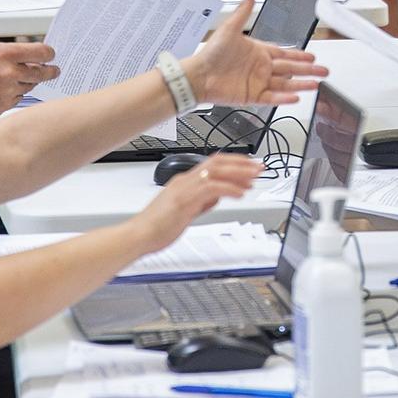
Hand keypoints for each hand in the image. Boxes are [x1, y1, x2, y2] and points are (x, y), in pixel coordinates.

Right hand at [0, 42, 58, 115]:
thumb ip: (13, 53)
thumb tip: (32, 57)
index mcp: (7, 55)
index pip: (41, 52)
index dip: (49, 54)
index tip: (51, 55)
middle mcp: (10, 73)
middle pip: (41, 73)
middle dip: (50, 71)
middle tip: (54, 71)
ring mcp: (8, 91)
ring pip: (29, 87)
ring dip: (27, 83)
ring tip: (16, 79)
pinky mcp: (4, 105)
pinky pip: (17, 99)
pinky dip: (14, 95)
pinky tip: (3, 90)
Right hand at [129, 155, 262, 255]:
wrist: (139, 236)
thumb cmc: (157, 226)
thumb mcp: (184, 210)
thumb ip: (200, 202)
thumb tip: (216, 198)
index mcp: (184, 181)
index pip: (213, 162)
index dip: (234, 162)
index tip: (249, 167)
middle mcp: (185, 180)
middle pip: (217, 161)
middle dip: (241, 163)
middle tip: (259, 168)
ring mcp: (184, 189)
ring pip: (216, 171)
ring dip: (239, 173)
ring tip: (253, 179)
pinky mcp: (185, 200)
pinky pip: (212, 188)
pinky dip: (229, 189)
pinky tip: (240, 194)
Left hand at [184, 0, 325, 106]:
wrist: (199, 75)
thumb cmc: (211, 52)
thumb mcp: (230, 28)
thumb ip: (244, 10)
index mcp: (258, 51)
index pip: (284, 53)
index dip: (299, 55)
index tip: (312, 57)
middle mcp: (261, 67)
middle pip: (290, 69)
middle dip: (308, 70)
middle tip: (324, 72)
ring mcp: (258, 82)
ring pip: (285, 84)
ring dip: (301, 84)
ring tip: (317, 85)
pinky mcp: (252, 96)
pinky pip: (272, 97)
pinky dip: (284, 97)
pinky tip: (296, 96)